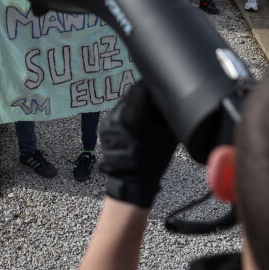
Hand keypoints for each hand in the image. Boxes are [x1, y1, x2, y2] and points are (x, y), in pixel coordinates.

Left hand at [99, 80, 177, 207]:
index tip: (157, 88)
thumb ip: (164, 114)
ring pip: (123, 105)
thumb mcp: (166, 137)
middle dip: (142, 98)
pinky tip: (134, 127)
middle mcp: (117, 117)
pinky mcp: (102, 129)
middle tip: (153, 103)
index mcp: (133, 117)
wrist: (132, 182)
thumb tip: (164, 96)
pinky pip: (116, 116)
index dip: (149, 87)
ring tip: (144, 118)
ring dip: (134, 107)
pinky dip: (125, 117)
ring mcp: (107, 123)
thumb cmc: (153, 161)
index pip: (140, 90)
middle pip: (131, 96)